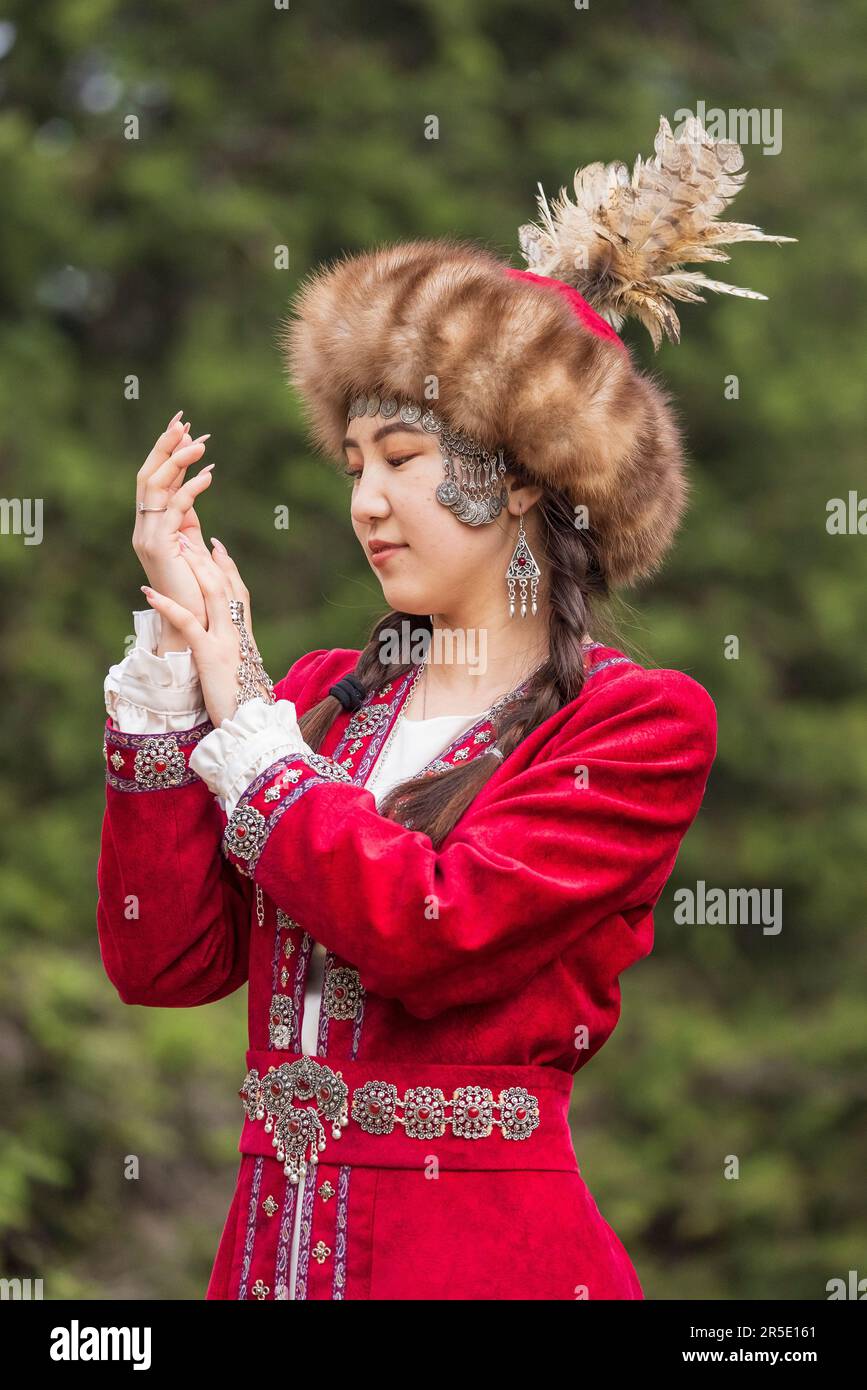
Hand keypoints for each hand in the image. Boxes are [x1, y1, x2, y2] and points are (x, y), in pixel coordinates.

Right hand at [133, 409, 215, 635]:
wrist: (191, 627)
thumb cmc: (196, 591)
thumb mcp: (194, 546)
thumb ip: (191, 519)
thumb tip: (198, 483)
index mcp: (150, 526)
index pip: (155, 480)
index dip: (167, 452)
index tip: (185, 427)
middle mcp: (143, 528)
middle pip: (148, 476)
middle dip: (164, 446)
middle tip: (183, 421)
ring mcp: (147, 537)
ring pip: (156, 488)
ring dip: (177, 462)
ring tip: (199, 444)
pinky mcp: (158, 548)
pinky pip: (173, 510)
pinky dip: (190, 490)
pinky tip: (208, 476)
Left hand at [140, 536, 264, 727]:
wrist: (250, 723)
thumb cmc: (243, 702)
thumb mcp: (238, 669)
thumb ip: (231, 650)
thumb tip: (222, 642)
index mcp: (244, 634)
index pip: (238, 591)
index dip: (227, 566)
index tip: (216, 546)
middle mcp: (237, 632)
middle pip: (225, 583)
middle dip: (206, 557)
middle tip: (189, 535)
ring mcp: (224, 640)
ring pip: (211, 593)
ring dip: (192, 567)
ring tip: (175, 548)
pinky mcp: (208, 654)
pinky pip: (187, 623)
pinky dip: (168, 605)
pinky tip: (149, 593)